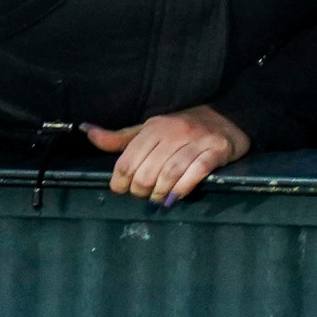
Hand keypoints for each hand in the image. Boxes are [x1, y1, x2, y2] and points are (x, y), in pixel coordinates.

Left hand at [84, 106, 251, 206]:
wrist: (228, 116)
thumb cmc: (182, 127)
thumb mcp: (150, 129)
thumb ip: (120, 137)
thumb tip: (88, 131)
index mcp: (154, 127)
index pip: (128, 161)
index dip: (121, 181)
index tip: (122, 189)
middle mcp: (174, 131)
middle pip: (147, 171)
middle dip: (140, 191)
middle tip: (142, 197)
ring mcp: (197, 140)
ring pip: (170, 172)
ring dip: (160, 193)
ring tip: (157, 200)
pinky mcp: (217, 149)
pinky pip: (197, 171)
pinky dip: (183, 187)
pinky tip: (175, 197)